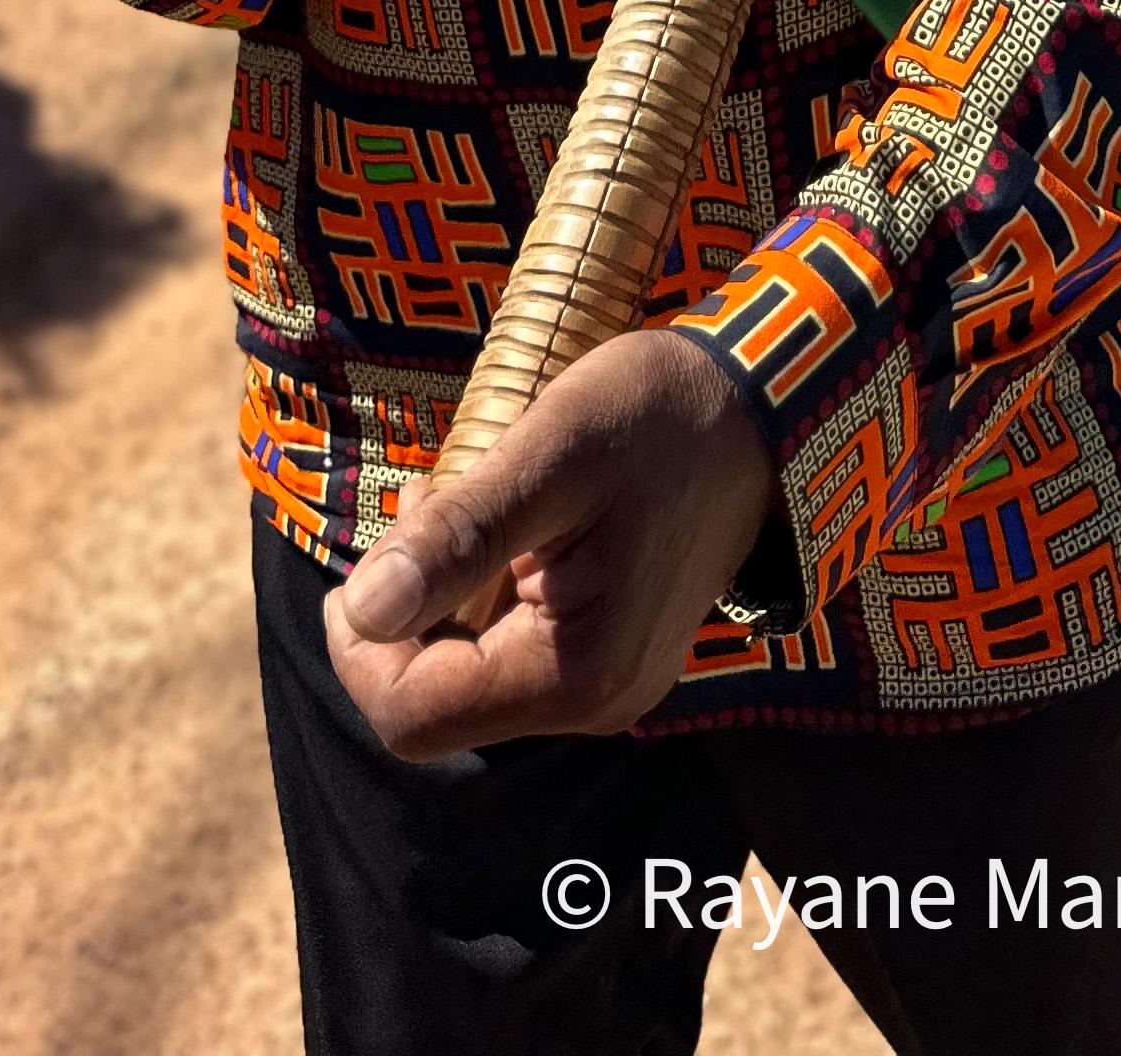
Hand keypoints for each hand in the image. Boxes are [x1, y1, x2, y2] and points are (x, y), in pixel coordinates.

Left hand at [325, 329, 778, 753]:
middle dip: (407, 607)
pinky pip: (514, 651)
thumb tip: (362, 610)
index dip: (362, 644)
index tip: (380, 539)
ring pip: (471, 676)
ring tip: (466, 495)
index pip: (413, 714)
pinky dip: (484, 591)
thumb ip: (458, 539)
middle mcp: (595, 704)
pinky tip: (505, 520)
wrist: (758, 407)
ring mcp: (610, 686)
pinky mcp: (614, 656)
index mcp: (576, 673)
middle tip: (429, 499)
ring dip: (444, 592)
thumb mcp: (550, 456)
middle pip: (438, 701)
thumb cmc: (658, 416)